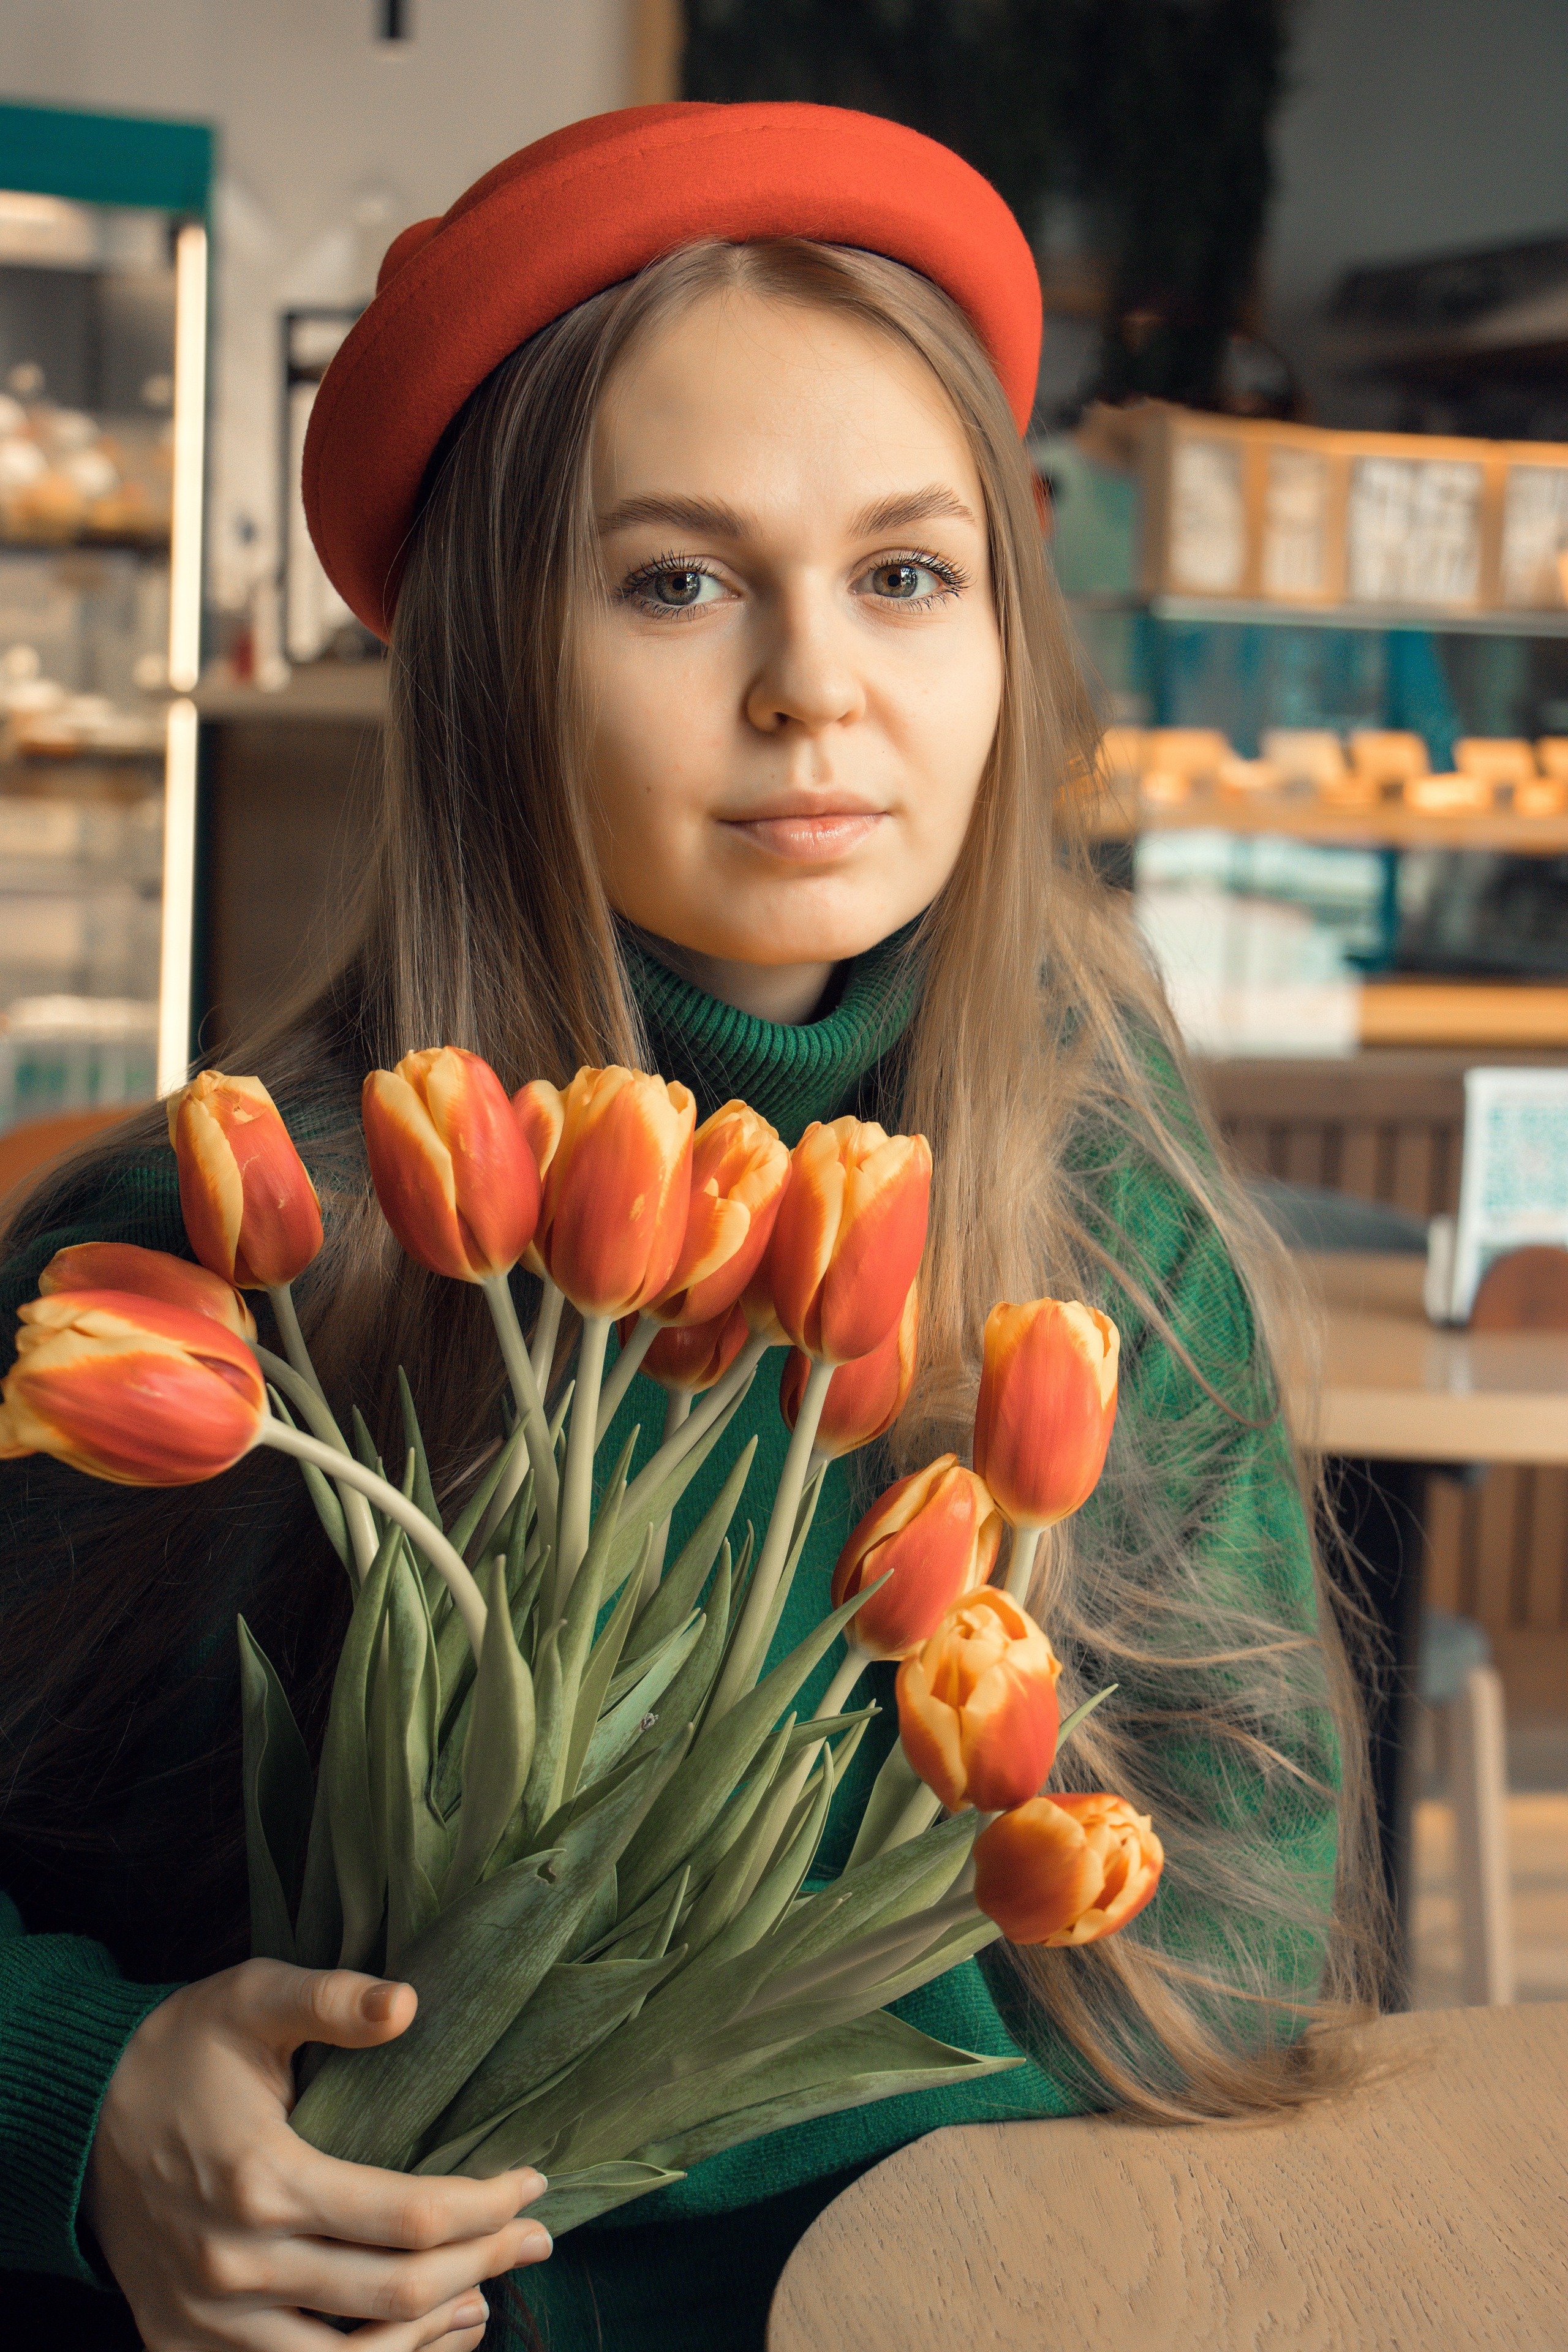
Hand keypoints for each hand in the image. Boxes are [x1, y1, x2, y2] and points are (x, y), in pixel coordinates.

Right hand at [83, 1960, 550, 2350]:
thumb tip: (408, 2003)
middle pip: (394, 2296)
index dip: (486, 2206)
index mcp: (262, 2181)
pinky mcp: (185, 2349)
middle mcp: (236, 2268)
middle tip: (537, 2238)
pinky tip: (414, 2341)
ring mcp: (208, 2323)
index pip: (407, 2217)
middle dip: (483, 2267)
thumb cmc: (181, 2051)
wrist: (77, 2118)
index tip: (533, 2181)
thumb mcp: (251, 1998)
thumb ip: (330, 1999)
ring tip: (486, 2300)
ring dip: (431, 2338)